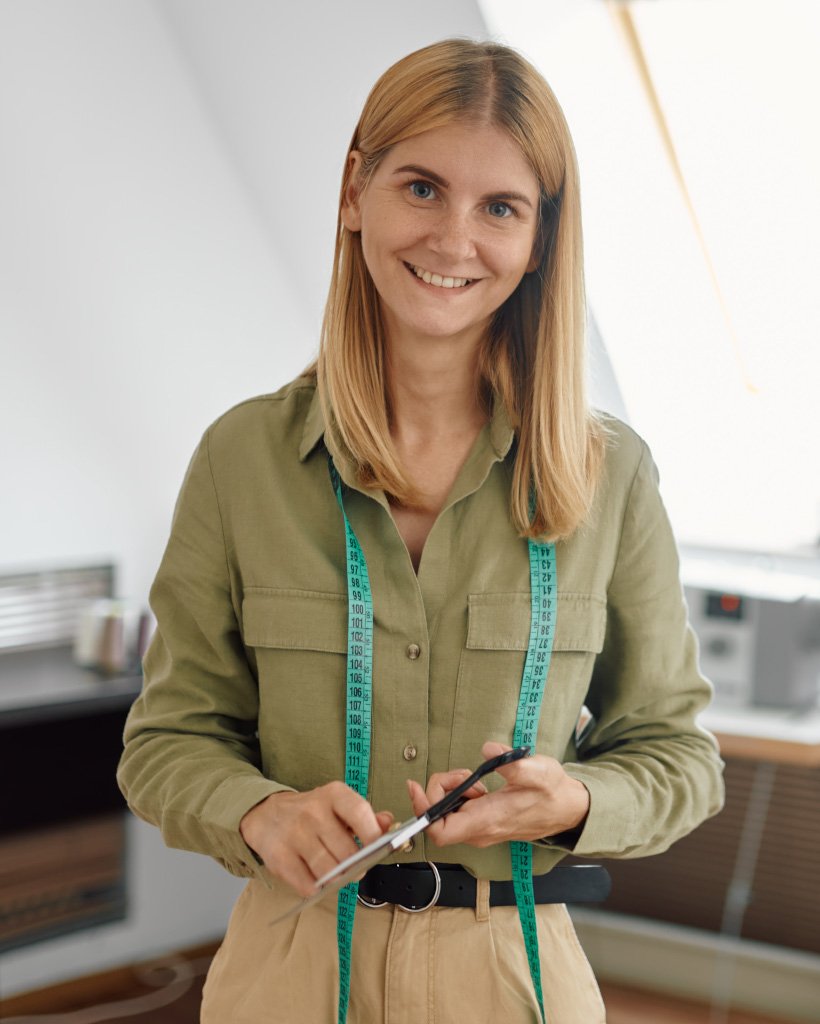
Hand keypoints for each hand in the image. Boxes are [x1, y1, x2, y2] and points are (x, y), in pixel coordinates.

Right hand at [239, 782, 393, 897]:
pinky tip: (314, 877)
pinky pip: (308, 884)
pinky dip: (316, 887)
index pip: (359, 813)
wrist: (266, 815)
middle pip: (347, 851)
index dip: (373, 835)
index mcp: (333, 794)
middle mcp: (312, 811)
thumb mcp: (339, 806)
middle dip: (356, 865)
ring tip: (335, 872)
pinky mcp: (279, 857)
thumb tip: (389, 823)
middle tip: (355, 867)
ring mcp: (294, 834)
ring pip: (329, 871)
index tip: (377, 849)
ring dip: (337, 878)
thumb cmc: (311, 813)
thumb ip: (366, 816)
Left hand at [406, 741, 589, 848]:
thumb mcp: (538, 771)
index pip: (441, 832)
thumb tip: (489, 750)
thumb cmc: (553, 792)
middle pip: (437, 819)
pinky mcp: (482, 823)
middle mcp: (479, 831)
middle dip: (439, 791)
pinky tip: (478, 783)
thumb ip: (513, 763)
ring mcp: (480, 829)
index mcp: (488, 821)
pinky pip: (457, 811)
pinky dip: (459, 793)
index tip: (416, 786)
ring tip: (474, 777)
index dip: (423, 811)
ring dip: (451, 790)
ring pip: (446, 814)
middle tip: (462, 774)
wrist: (568, 809)